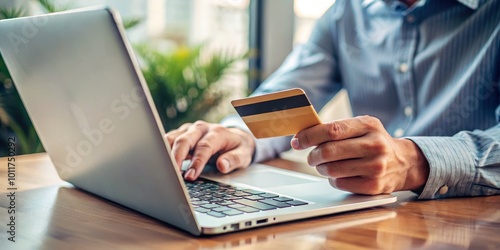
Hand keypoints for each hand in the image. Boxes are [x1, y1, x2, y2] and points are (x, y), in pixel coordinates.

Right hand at [165, 121, 254, 180]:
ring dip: (166, 152)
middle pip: (185, 140)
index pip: (204, 146)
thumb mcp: (243, 155)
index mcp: (217, 132)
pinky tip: (159, 161)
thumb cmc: (238, 148)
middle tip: (172, 173)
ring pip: (173, 138)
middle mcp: (201, 128)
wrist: (235, 137)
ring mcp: (190, 130)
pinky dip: (162, 150)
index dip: (197, 161)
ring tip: (162, 168)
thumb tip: (222, 166)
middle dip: (177, 156)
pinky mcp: (181, 133)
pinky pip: (168, 140)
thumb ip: (234, 160)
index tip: (190, 176)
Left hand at [291, 116, 428, 194]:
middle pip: (328, 152)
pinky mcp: (374, 186)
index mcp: (368, 125)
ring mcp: (376, 167)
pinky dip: (333, 180)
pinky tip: (339, 174)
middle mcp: (374, 145)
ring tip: (325, 165)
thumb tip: (303, 135)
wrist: (404, 163)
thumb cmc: (373, 142)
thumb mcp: (362, 126)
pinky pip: (340, 184)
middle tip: (311, 157)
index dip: (309, 136)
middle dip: (313, 155)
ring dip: (322, 168)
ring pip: (332, 170)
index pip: (331, 130)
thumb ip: (337, 128)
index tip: (297, 141)